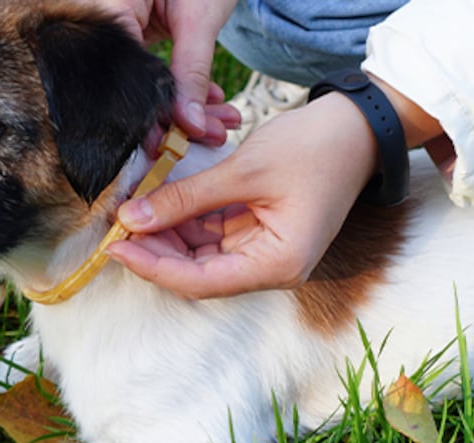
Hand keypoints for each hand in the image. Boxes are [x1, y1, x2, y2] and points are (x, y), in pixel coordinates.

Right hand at [83, 0, 240, 144]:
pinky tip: (213, 102)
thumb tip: (187, 126)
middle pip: (135, 85)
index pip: (125, 78)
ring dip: (187, 106)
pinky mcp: (133, 29)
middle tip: (212, 137)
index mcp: (107, 10)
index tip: (172, 147)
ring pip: (147, 82)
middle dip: (178, 116)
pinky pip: (154, 69)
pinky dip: (184, 86)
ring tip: (222, 124)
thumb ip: (192, 73)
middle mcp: (103, 19)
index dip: (149, 117)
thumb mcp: (200, 20)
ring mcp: (118, 26)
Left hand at [104, 93, 377, 297]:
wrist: (358, 128)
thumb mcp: (243, 171)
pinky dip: (185, 222)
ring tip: (131, 213)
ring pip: (202, 257)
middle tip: (115, 226)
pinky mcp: (260, 233)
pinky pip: (213, 236)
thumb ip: (186, 198)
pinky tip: (157, 205)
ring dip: (167, 237)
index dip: (154, 267)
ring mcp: (266, 252)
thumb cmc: (314, 148)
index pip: (201, 281)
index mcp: (278, 265)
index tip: (115, 247)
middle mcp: (273, 268)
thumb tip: (131, 219)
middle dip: (155, 252)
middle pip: (199, 275)